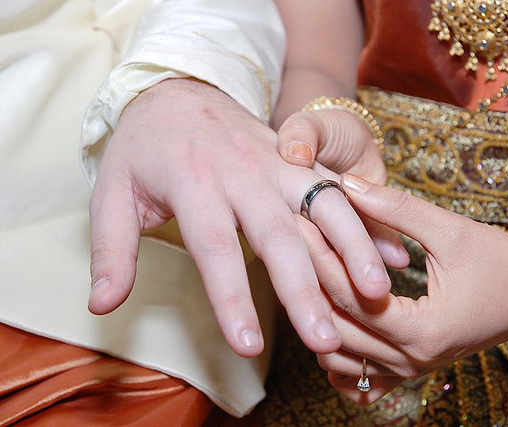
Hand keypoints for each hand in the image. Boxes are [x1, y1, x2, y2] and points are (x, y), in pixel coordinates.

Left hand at [87, 79, 393, 356]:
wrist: (180, 90)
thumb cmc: (145, 148)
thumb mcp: (112, 192)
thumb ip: (111, 249)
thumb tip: (103, 306)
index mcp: (194, 182)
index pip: (215, 248)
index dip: (232, 298)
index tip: (248, 346)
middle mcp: (243, 172)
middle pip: (279, 235)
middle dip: (305, 289)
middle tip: (325, 339)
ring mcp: (277, 163)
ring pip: (323, 206)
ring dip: (353, 250)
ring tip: (375, 293)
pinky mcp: (299, 159)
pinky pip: (339, 190)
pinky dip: (368, 222)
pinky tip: (391, 254)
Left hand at [301, 174, 507, 403]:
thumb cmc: (502, 262)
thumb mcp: (451, 229)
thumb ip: (396, 207)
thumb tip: (344, 184)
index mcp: (421, 330)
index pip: (349, 296)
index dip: (318, 255)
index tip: (298, 219)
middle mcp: (411, 360)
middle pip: (336, 326)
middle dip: (308, 281)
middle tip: (288, 241)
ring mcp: (410, 370)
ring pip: (339, 355)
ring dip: (318, 316)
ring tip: (304, 272)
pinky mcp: (411, 367)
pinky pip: (360, 374)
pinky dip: (338, 351)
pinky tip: (327, 321)